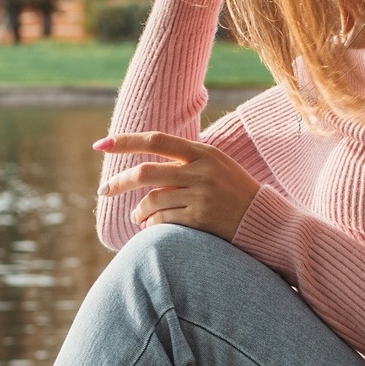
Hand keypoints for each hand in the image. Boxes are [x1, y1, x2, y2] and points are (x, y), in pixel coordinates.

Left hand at [98, 132, 260, 240]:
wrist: (264, 220)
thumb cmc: (234, 191)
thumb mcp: (215, 165)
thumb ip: (184, 160)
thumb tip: (144, 165)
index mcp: (203, 153)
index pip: (156, 140)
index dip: (125, 141)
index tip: (101, 145)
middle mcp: (201, 171)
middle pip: (145, 173)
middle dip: (118, 182)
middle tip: (103, 190)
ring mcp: (201, 196)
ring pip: (152, 200)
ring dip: (138, 210)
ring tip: (136, 215)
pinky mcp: (201, 219)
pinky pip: (163, 220)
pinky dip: (152, 223)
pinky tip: (150, 225)